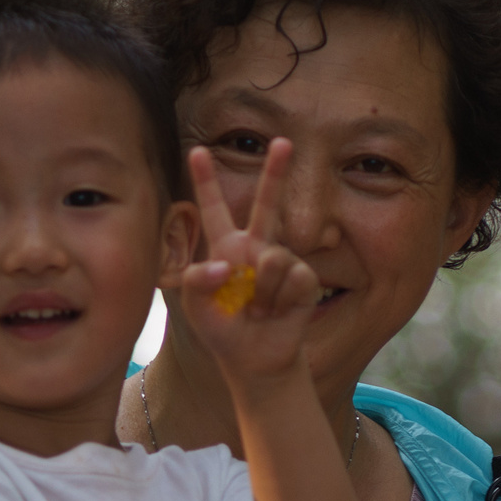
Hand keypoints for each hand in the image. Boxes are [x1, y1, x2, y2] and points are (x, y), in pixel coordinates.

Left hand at [176, 139, 320, 387]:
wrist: (256, 359)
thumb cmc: (222, 330)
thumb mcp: (196, 307)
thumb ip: (198, 281)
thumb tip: (228, 265)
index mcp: (226, 247)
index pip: (214, 208)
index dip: (206, 180)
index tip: (196, 150)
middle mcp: (257, 247)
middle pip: (268, 203)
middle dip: (276, 172)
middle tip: (283, 141)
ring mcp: (283, 262)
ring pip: (273, 258)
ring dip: (260, 292)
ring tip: (257, 310)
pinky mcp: (304, 280)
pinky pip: (292, 279)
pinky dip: (278, 302)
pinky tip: (276, 314)